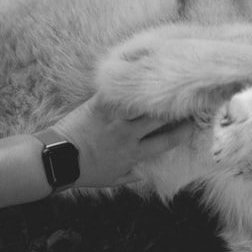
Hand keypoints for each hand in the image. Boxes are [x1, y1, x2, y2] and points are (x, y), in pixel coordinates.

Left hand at [49, 94, 190, 187]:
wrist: (57, 160)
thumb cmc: (84, 172)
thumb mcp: (111, 180)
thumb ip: (130, 176)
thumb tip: (144, 175)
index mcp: (134, 153)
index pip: (167, 141)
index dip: (183, 131)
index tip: (194, 123)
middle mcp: (129, 135)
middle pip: (160, 118)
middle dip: (176, 107)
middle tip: (187, 96)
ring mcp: (114, 119)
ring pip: (143, 103)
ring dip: (155, 93)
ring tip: (166, 82)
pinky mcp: (99, 106)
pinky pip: (118, 92)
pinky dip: (128, 82)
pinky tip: (138, 71)